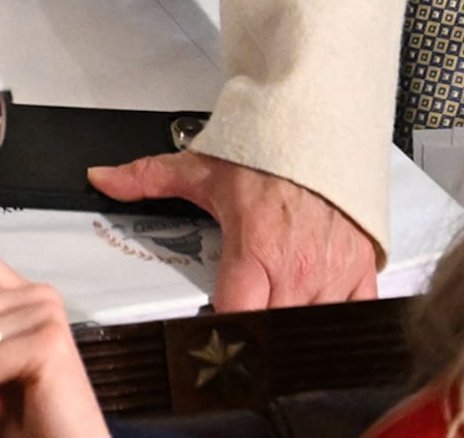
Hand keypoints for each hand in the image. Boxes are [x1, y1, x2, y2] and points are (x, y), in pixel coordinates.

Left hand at [86, 151, 377, 309]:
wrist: (323, 124)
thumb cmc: (270, 152)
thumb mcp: (205, 168)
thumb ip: (149, 179)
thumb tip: (102, 180)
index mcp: (255, 249)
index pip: (236, 318)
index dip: (220, 335)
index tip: (209, 338)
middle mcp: (296, 269)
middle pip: (273, 333)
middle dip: (255, 338)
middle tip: (240, 336)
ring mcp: (332, 273)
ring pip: (311, 330)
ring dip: (291, 331)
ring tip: (274, 319)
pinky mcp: (361, 270)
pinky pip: (354, 317)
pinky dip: (336, 323)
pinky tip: (316, 316)